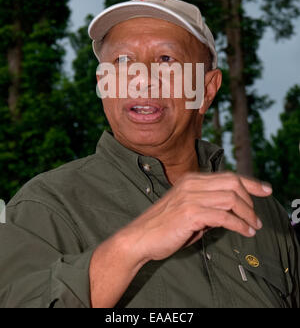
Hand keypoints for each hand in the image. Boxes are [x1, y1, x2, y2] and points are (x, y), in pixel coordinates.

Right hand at [119, 172, 271, 264]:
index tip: (266, 190)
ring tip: (253, 227)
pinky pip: (224, 216)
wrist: (140, 237)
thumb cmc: (164, 227)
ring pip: (232, 198)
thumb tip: (231, 210)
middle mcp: (192, 184)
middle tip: (256, 218)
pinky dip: (239, 225)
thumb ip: (207, 205)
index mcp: (192, 180)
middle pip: (233, 183)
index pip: (228, 176)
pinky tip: (244, 232)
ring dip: (247, 214)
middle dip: (251, 200)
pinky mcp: (190, 213)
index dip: (251, 182)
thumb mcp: (188, 210)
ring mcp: (190, 197)